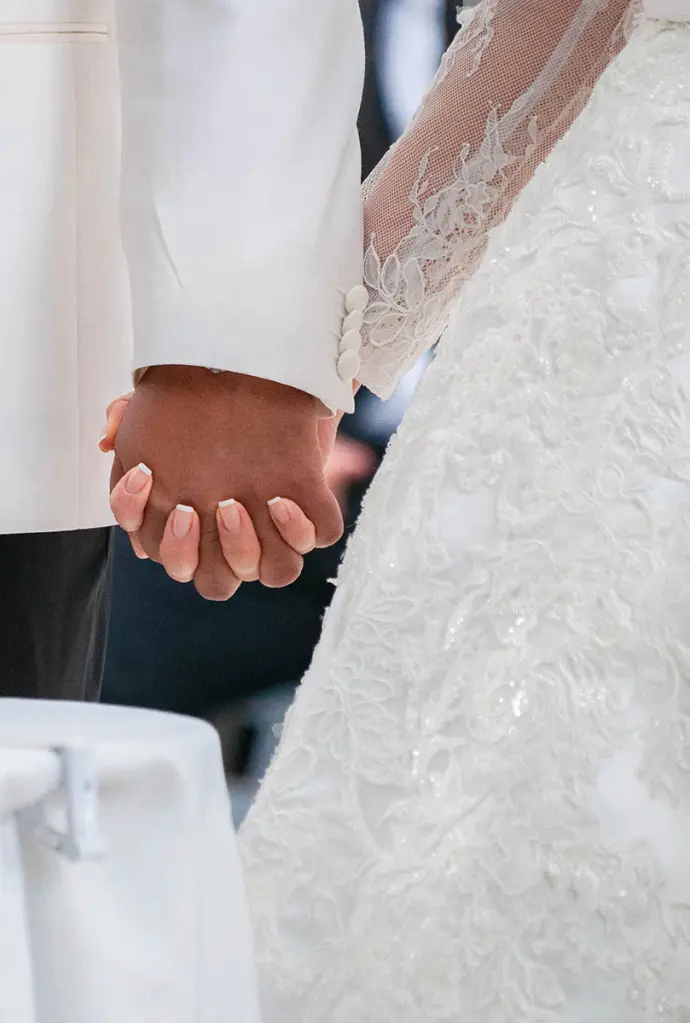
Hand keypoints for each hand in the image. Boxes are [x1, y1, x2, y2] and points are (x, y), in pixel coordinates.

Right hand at [108, 367, 342, 599]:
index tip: (144, 474)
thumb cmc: (214, 399)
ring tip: (234, 503)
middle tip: (188, 508)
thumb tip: (109, 438)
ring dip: (240, 547)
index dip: (140, 517)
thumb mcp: (168, 400)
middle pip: (206, 579)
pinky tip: (283, 499)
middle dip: (188, 549)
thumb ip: (129, 414)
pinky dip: (294, 530)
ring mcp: (270, 535)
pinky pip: (304, 546)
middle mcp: (227, 541)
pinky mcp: (312, 519)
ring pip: (253, 572)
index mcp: (187, 525)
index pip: (154, 545)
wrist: (275, 376)